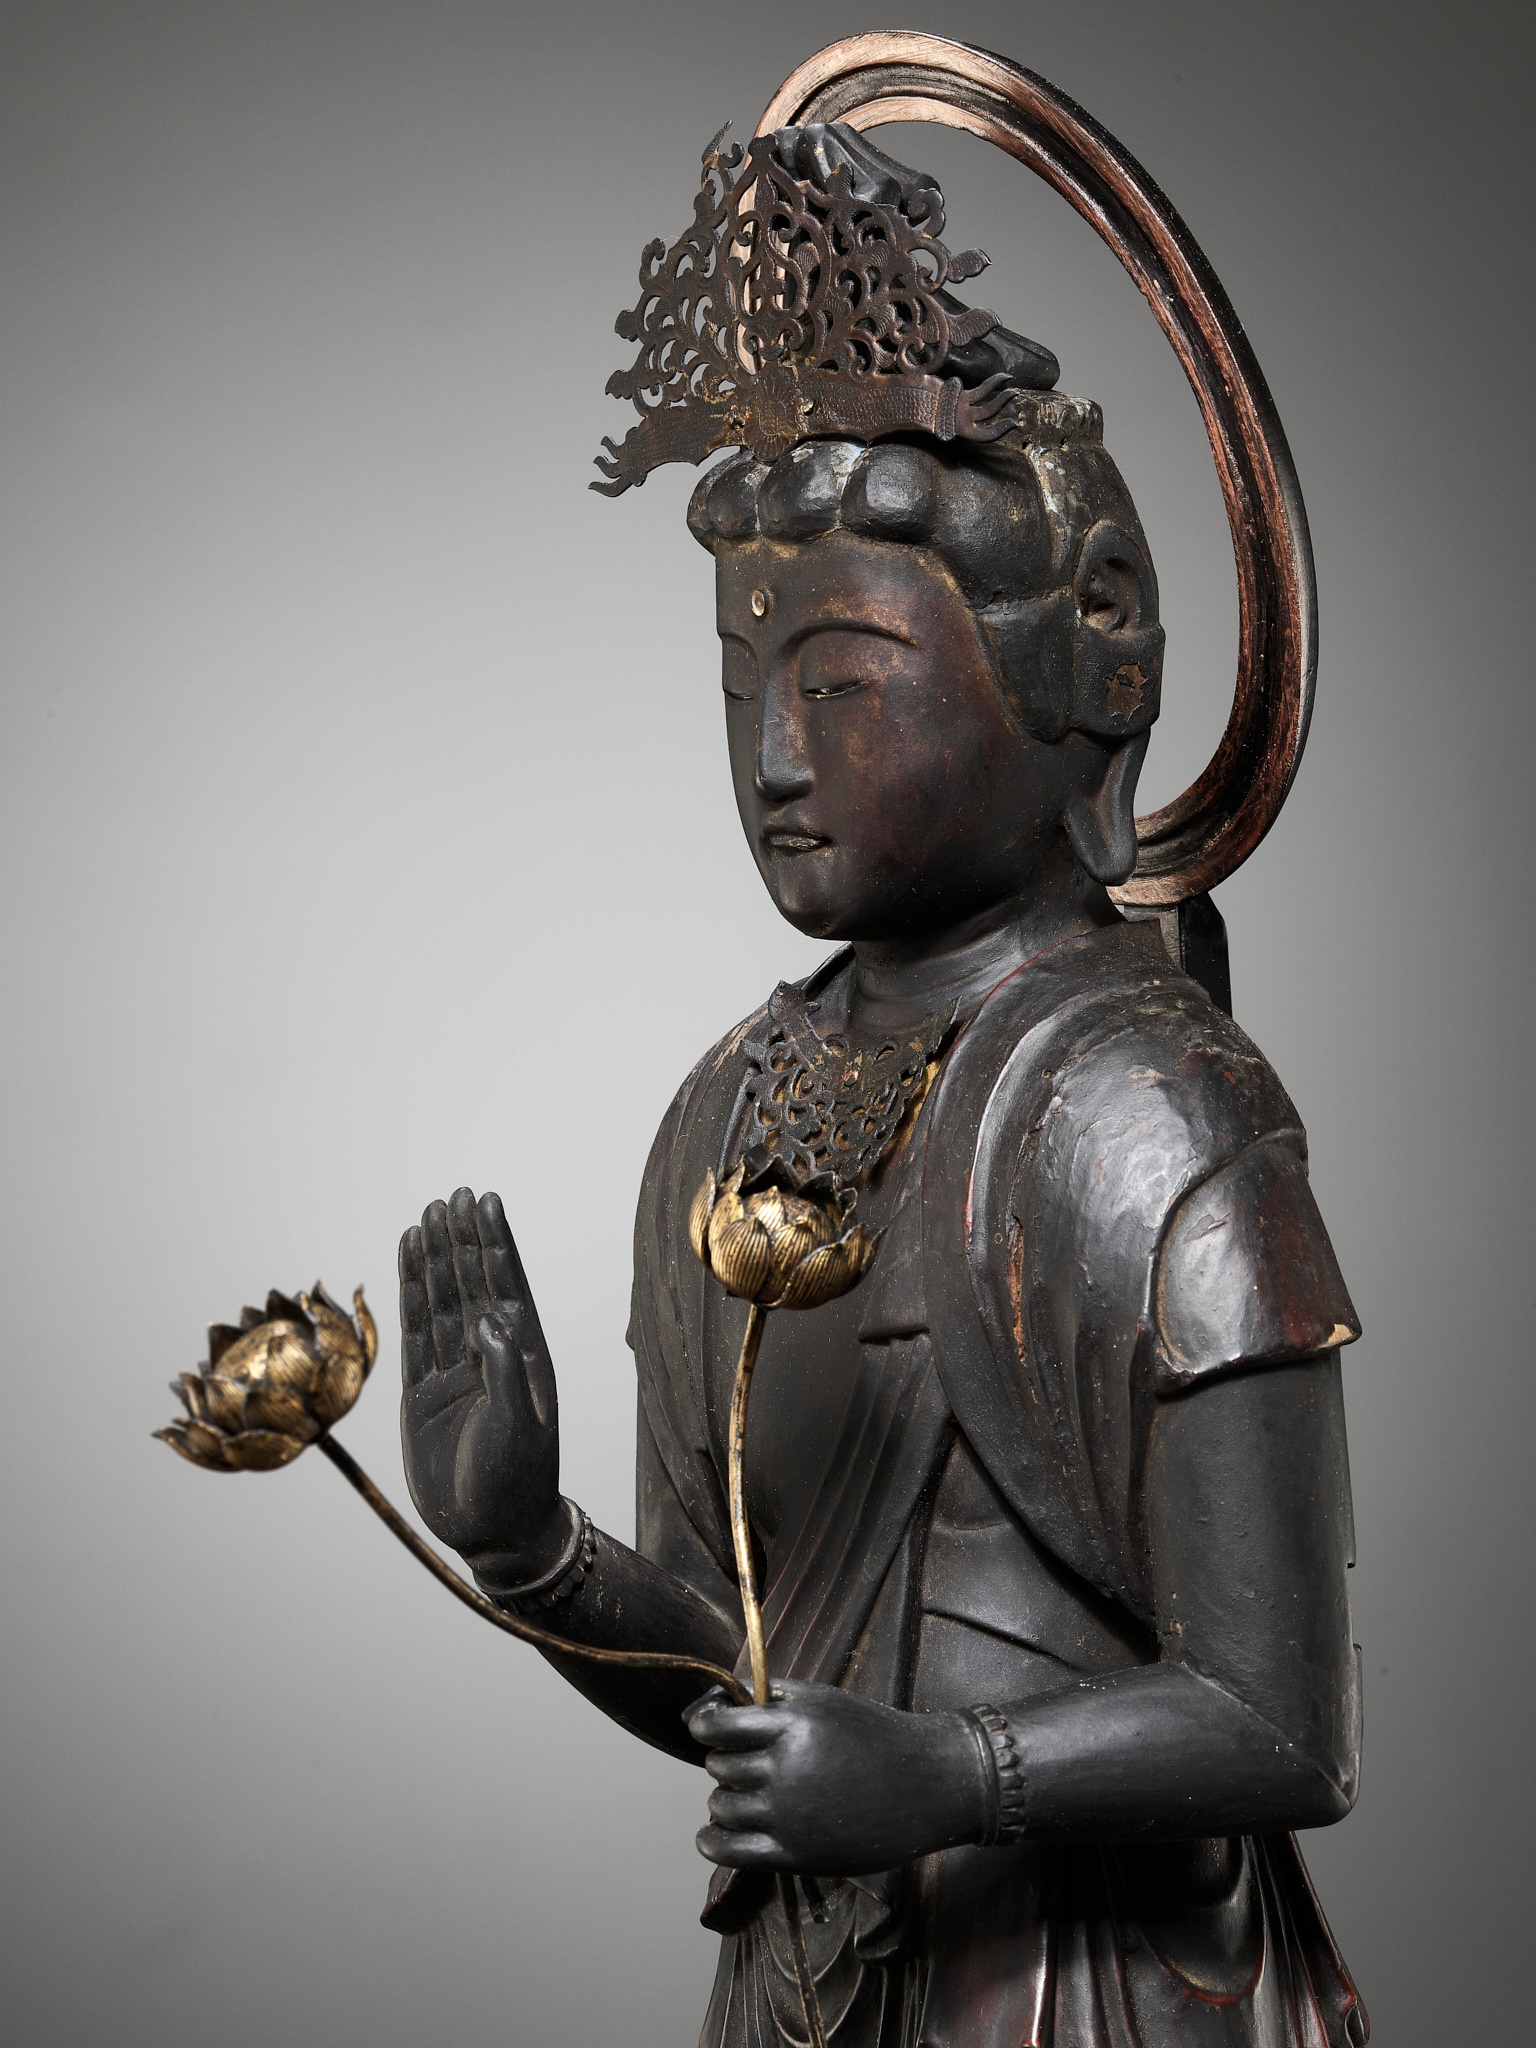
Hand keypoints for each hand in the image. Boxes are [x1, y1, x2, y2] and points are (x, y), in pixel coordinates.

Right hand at [399, 1187, 564, 1580]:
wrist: (495, 1531)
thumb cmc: (518, 1480)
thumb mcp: (519, 1426)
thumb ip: (504, 1372)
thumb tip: (487, 1318)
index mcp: (524, 1356)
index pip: (506, 1285)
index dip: (495, 1243)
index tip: (485, 1201)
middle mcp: (490, 1355)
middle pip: (472, 1283)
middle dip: (463, 1240)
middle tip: (452, 1196)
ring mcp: (455, 1371)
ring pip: (442, 1301)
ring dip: (435, 1260)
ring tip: (425, 1217)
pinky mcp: (423, 1391)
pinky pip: (415, 1333)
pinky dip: (411, 1296)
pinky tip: (408, 1264)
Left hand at [686, 1680, 992, 1873]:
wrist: (925, 1785)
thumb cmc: (871, 1736)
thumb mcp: (822, 1700)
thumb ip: (765, 1697)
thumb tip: (703, 1708)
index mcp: (792, 1723)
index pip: (716, 1724)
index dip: (704, 1724)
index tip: (708, 1728)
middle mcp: (786, 1767)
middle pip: (719, 1766)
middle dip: (726, 1762)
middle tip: (750, 1764)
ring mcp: (789, 1814)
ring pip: (721, 1805)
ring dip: (724, 1799)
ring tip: (746, 1795)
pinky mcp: (795, 1855)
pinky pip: (729, 1850)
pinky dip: (711, 1841)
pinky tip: (712, 1834)